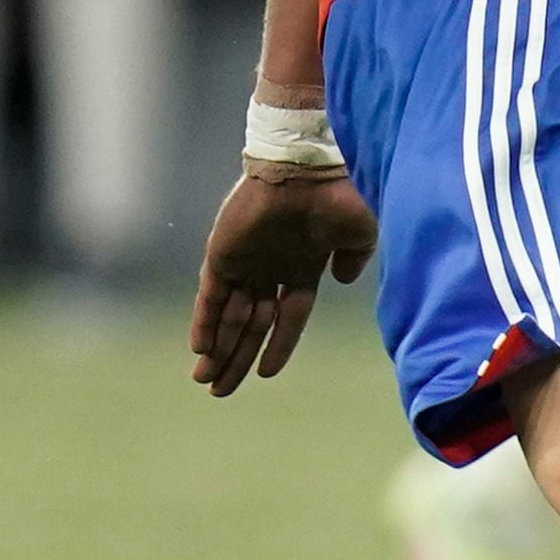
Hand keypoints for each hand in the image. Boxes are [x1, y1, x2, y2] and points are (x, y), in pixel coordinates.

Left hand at [189, 164, 379, 393]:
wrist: (304, 168)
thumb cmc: (337, 197)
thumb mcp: (359, 233)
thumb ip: (354, 258)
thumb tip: (345, 279)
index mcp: (302, 268)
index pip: (287, 318)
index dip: (278, 347)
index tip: (264, 374)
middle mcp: (270, 269)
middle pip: (250, 326)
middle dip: (236, 359)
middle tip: (220, 391)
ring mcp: (244, 262)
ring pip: (228, 316)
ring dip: (217, 349)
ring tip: (206, 380)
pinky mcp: (221, 254)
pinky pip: (209, 296)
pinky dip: (204, 322)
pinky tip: (200, 349)